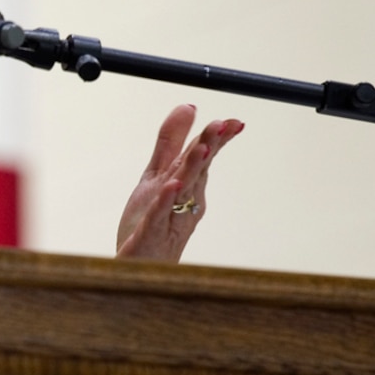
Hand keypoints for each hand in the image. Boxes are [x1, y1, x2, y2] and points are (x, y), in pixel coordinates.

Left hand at [115, 104, 243, 260]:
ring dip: (192, 169)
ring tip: (200, 149)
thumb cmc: (151, 223)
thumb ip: (171, 142)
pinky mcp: (148, 236)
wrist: (140, 269)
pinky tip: (171, 186)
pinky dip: (164, 201)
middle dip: (208, 147)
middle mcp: (183, 202)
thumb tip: (188, 106)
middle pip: (197, 170)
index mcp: (187, 186)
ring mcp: (168, 220)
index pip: (204, 157)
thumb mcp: (157, 176)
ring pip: (182, 191)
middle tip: (220, 125)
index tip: (234, 122)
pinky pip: (158, 217)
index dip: (217, 138)